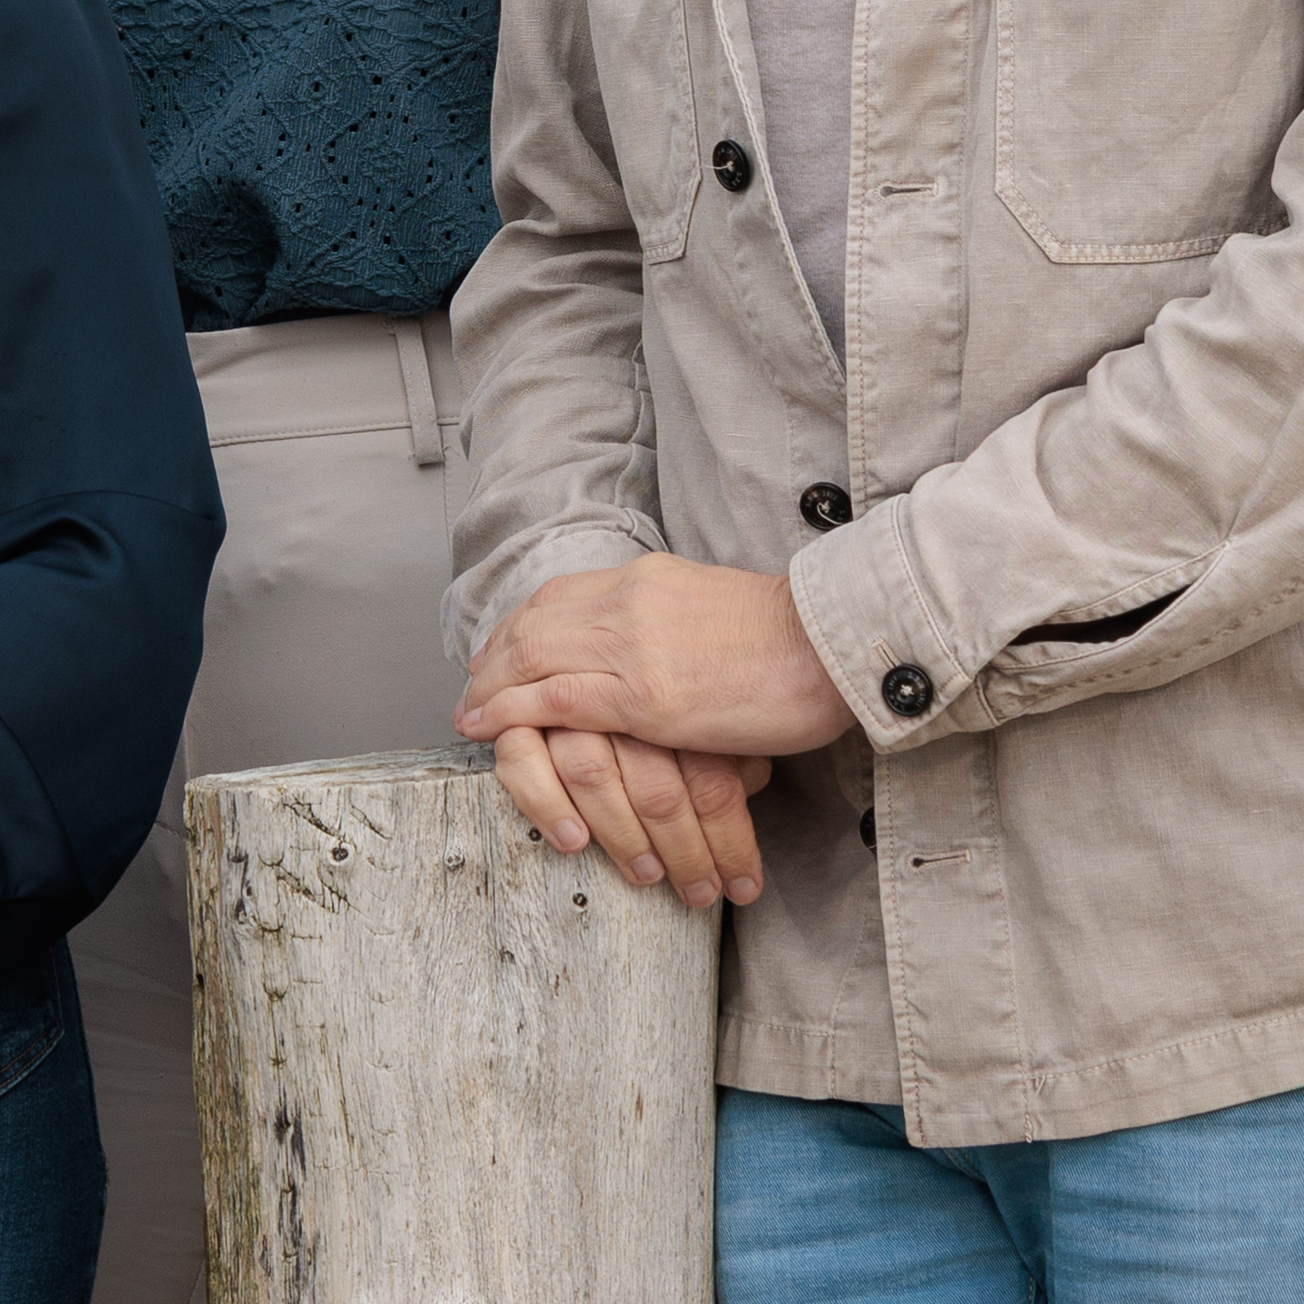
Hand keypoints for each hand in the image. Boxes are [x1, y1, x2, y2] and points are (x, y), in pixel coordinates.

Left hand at [454, 562, 824, 908]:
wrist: (836, 646)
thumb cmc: (799, 642)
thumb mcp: (721, 614)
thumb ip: (676, 625)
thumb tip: (658, 653)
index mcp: (651, 579)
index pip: (562, 595)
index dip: (520, 626)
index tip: (501, 651)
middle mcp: (629, 602)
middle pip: (533, 623)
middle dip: (492, 657)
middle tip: (470, 687)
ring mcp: (632, 648)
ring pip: (531, 656)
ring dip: (489, 686)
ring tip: (468, 713)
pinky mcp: (643, 697)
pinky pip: (553, 699)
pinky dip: (509, 709)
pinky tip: (485, 724)